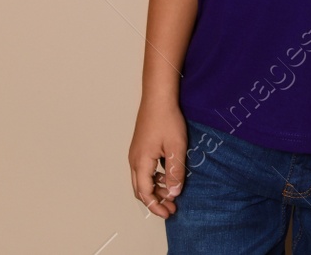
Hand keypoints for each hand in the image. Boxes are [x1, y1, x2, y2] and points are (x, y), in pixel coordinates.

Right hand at [128, 97, 187, 218]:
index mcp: (140, 163)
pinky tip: (168, 176)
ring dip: (156, 189)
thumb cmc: (166, 119)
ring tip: (173, 193)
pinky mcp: (141, 148)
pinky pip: (145, 170)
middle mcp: (134, 160)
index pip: (145, 193)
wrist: (158, 98)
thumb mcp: (176, 148)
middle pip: (140, 189)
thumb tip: (174, 193)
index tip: (168, 213)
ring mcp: (136, 154)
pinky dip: (155, 178)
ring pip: (142, 180)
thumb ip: (175, 172)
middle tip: (171, 207)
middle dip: (155, 201)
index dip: (156, 206)